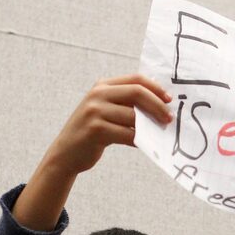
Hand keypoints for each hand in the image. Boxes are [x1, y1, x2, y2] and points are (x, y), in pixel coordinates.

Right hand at [12, 75, 171, 230]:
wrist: (65, 154)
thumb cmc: (90, 133)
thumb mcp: (104, 111)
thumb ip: (124, 104)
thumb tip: (158, 104)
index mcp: (102, 86)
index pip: (135, 80)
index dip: (155, 88)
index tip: (169, 99)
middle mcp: (98, 95)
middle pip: (137, 93)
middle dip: (157, 105)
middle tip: (169, 118)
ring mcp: (95, 112)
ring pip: (133, 116)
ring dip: (150, 126)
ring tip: (158, 133)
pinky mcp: (96, 130)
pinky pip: (127, 134)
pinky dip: (139, 140)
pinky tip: (144, 144)